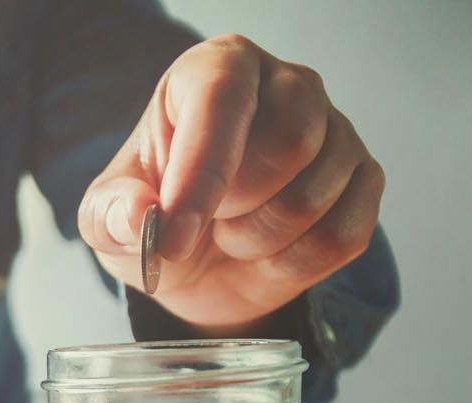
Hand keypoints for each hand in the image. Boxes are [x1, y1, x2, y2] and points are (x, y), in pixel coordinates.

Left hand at [78, 34, 385, 331]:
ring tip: (230, 233)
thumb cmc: (156, 218)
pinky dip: (291, 264)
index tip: (173, 236)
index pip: (223, 98)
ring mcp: (336, 131)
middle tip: (204, 222)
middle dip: (233, 208)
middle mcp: (287, 85)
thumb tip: (136, 213)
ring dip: (256, 242)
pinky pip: (340, 235)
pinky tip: (267, 250)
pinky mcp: (364, 181)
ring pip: (312, 199)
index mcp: (218, 68)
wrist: (198, 264)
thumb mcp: (107, 220)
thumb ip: (110, 214)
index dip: (201, 173)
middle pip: (288, 143)